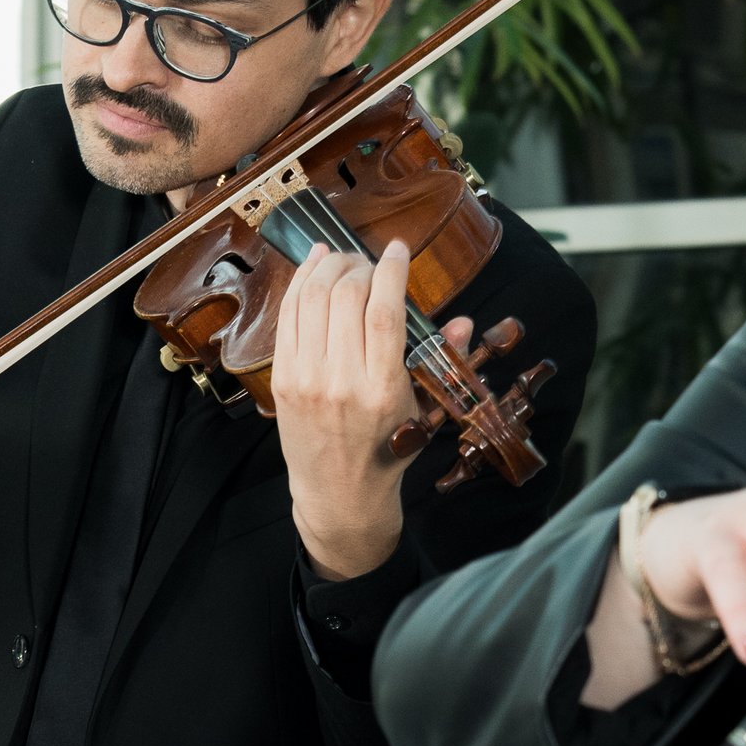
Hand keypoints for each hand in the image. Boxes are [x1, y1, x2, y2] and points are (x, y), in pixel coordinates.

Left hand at [269, 239, 468, 581]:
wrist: (338, 495)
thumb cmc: (386, 452)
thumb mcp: (422, 411)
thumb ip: (440, 361)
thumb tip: (463, 323)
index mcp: (383, 389)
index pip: (386, 311)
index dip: (392, 270)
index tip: (399, 250)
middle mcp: (342, 382)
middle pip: (347, 297)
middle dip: (360, 266)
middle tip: (369, 262)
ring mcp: (306, 379)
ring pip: (313, 299)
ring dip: (328, 267)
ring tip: (343, 259)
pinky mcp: (283, 379)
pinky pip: (288, 316)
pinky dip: (300, 283)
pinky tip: (314, 266)